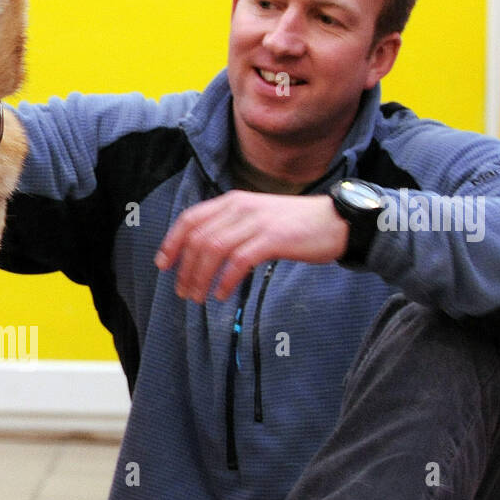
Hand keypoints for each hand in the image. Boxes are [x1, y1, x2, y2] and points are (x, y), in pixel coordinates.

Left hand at [155, 190, 348, 300]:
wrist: (336, 221)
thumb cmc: (294, 226)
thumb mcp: (256, 218)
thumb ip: (230, 228)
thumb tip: (201, 253)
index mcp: (233, 201)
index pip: (190, 219)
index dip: (172, 242)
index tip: (163, 265)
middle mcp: (240, 207)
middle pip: (198, 238)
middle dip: (185, 269)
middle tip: (184, 292)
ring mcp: (256, 222)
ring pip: (213, 249)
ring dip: (200, 278)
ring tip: (198, 298)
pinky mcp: (272, 238)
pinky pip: (238, 261)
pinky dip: (225, 281)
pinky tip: (222, 295)